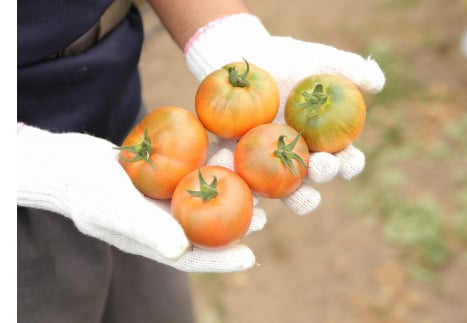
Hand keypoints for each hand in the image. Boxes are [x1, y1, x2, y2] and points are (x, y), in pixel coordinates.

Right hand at [17, 124, 264, 272]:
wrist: (69, 164)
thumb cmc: (86, 190)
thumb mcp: (115, 210)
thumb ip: (147, 230)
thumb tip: (182, 252)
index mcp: (155, 241)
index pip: (192, 257)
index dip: (221, 261)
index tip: (250, 259)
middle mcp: (164, 223)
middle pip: (205, 229)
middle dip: (234, 227)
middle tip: (262, 220)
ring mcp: (164, 200)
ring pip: (204, 201)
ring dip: (229, 195)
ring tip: (256, 190)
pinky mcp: (165, 178)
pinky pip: (193, 175)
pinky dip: (211, 166)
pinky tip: (230, 153)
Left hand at [185, 13, 384, 214]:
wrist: (243, 64)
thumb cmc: (287, 62)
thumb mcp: (317, 60)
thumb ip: (348, 69)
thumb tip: (378, 83)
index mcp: (325, 142)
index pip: (346, 159)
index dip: (350, 163)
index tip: (348, 159)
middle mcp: (302, 159)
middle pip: (318, 176)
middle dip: (324, 174)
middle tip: (321, 165)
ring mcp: (272, 167)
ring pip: (288, 192)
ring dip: (296, 198)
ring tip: (298, 194)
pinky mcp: (243, 168)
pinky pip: (250, 189)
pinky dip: (254, 204)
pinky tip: (254, 205)